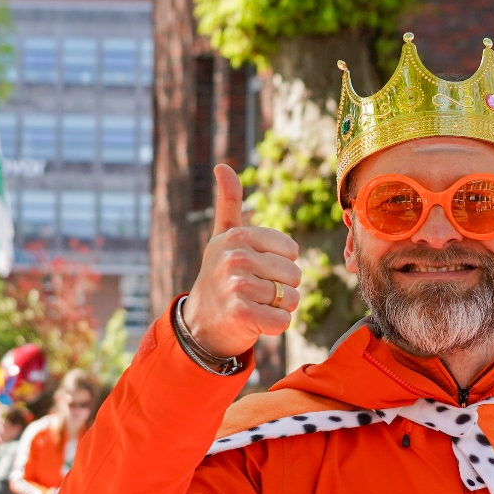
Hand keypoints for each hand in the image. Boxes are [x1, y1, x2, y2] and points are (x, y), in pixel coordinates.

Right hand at [181, 165, 301, 356]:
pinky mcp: (242, 315)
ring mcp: (237, 286)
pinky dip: (274, 326)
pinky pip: (282, 321)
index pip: (291, 250)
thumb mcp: (223, 237)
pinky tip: (254, 323)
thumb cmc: (219, 276)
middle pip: (294, 275)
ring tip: (253, 306)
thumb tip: (222, 166)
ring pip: (291, 299)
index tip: (255, 269)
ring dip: (278, 308)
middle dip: (282, 288)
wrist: (200, 323)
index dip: (280, 264)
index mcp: (238, 236)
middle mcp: (236, 257)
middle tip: (254, 292)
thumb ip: (229, 203)